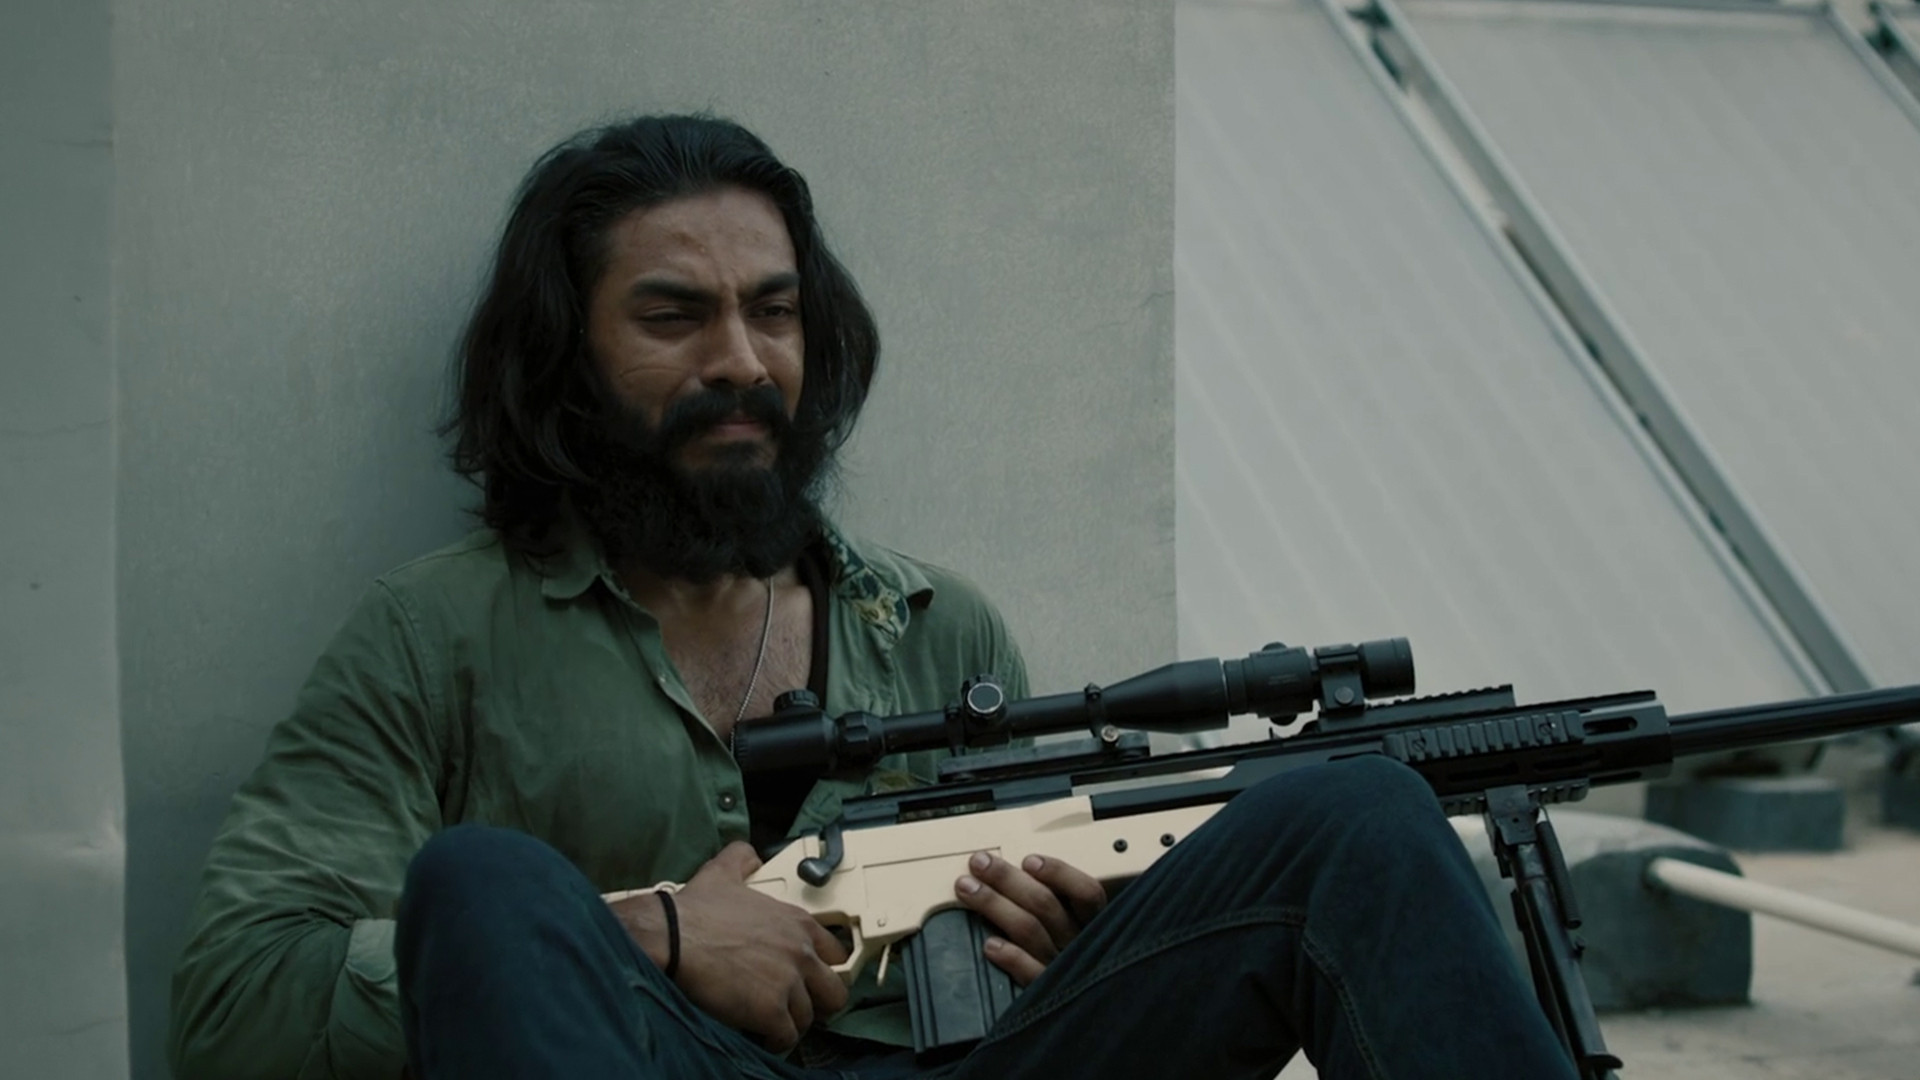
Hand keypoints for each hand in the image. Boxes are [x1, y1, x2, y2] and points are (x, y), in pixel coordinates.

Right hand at [609, 842, 847, 1052]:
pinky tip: (763, 1037)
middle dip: (819, 1001)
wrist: (671, 938)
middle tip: (801, 1005)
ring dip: (792, 1022)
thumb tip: (749, 856)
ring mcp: (788, 983)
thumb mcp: (723, 872)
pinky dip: (776, 1041)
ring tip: (774, 1022)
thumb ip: (742, 860)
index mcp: (796, 922)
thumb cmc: (693, 911)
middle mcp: (800, 952)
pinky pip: (787, 1037)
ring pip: (809, 1017)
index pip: (835, 952)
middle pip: (835, 990)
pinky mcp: (770, 1011)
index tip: (813, 978)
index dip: (823, 968)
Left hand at [954, 851, 1106, 985]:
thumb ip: (1055, 905)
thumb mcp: (1073, 929)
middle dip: (1008, 879)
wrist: (1082, 1017)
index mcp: (1092, 925)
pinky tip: (989, 945)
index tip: (1029, 861)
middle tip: (980, 864)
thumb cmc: (1071, 963)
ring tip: (968, 890)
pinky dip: (1010, 957)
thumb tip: (1016, 873)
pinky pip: (1030, 974)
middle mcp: (1081, 945)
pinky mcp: (1048, 994)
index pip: (1086, 892)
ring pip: (1030, 930)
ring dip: (995, 905)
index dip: (1059, 873)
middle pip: (1046, 905)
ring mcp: (1064, 969)